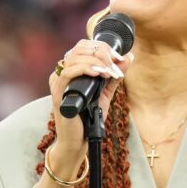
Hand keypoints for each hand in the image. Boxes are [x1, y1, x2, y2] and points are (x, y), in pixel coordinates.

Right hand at [48, 39, 133, 168]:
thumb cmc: (88, 119)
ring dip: (97, 61)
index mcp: (71, 71)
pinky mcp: (57, 93)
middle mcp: (62, 74)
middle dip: (102, 52)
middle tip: (116, 64)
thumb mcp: (105, 93)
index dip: (103, 46)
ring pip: (74, 57)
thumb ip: (114, 76)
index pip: (83, 46)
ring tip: (111, 72)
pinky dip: (86, 69)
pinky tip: (100, 74)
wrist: (78, 142)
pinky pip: (68, 73)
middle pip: (79, 48)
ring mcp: (58, 83)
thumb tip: (129, 57)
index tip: (119, 57)